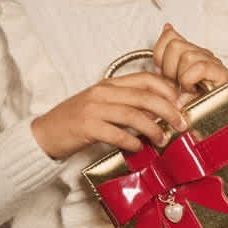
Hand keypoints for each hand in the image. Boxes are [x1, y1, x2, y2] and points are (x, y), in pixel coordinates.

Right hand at [31, 70, 187, 160]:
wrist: (45, 133)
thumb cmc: (77, 121)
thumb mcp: (103, 105)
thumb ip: (128, 104)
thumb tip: (159, 113)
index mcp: (109, 84)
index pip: (146, 78)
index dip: (168, 90)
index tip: (182, 104)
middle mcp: (103, 93)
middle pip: (144, 96)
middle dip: (168, 110)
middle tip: (181, 124)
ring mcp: (94, 109)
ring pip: (133, 115)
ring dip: (153, 129)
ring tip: (163, 140)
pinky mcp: (87, 127)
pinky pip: (116, 134)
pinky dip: (132, 142)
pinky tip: (139, 148)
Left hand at [152, 23, 227, 104]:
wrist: (201, 123)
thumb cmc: (185, 105)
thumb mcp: (169, 79)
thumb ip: (166, 54)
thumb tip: (167, 27)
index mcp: (191, 52)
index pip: (170, 36)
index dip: (160, 55)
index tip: (163, 74)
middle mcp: (203, 54)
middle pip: (175, 44)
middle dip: (169, 69)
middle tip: (176, 85)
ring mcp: (213, 62)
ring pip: (186, 55)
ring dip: (181, 78)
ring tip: (185, 89)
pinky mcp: (221, 73)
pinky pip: (199, 67)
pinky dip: (190, 81)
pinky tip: (192, 90)